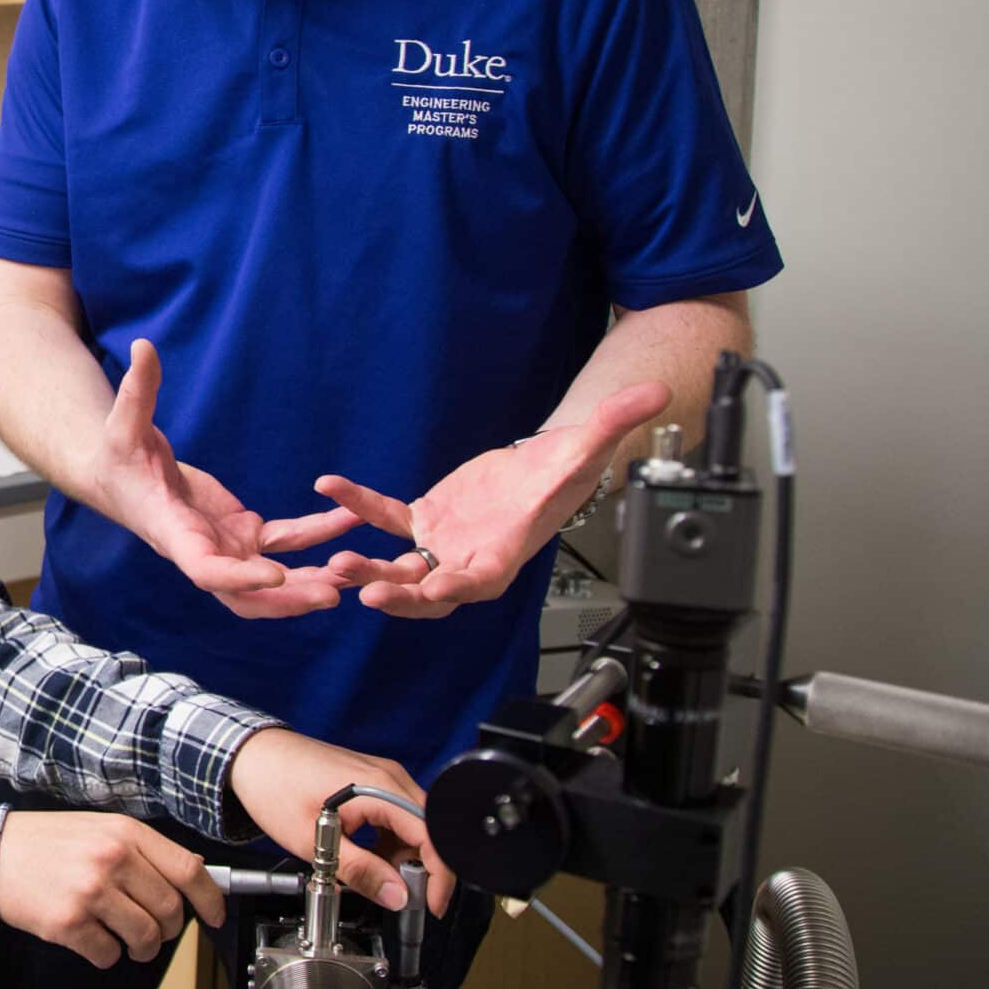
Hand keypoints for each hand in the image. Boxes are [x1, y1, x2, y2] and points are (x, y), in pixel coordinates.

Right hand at [0, 811, 225, 968]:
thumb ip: (142, 850)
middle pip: (171, 911)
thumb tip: (188, 875)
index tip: (215, 915)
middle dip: (169, 930)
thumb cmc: (44, 844)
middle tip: (156, 932)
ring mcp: (91, 892)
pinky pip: (108, 954)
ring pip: (146, 937)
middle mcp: (112, 859)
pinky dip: (106, 954)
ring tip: (127, 942)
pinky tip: (92, 939)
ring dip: (143, 948)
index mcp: (125, 832)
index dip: (210, 899)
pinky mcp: (69, 923)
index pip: (188, 870)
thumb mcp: (99, 829)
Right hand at [93, 340, 362, 618]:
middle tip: (333, 594)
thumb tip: (143, 345)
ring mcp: (225, 547)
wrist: (122, 477)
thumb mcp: (124, 422)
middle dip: (288, 600)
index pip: (205, 570)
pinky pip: (286, 542)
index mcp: (172, 533)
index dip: (240, 578)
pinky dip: (318, 536)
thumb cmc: (119, 453)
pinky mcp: (242, 534)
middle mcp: (201, 551)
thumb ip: (137, 390)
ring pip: (271, 581)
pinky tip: (350, 519)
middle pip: (246, 595)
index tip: (275, 574)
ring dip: (311, 582)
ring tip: (357, 575)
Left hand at [229, 729, 452, 914]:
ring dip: (400, 858)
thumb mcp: (316, 844)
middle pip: (429, 832)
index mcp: (381, 788)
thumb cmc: (275, 787)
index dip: (441, 875)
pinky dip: (388, 844)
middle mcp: (388, 778)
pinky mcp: (371, 783)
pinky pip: (395, 819)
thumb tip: (397, 896)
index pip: (433, 836)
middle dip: (420, 869)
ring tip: (370, 875)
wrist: (252, 757)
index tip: (433, 903)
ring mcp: (381, 778)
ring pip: (412, 828)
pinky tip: (366, 857)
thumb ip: (362, 872)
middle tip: (398, 894)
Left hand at [315, 382, 671, 619]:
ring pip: (399, 568)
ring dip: (368, 568)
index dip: (457, 589)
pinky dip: (358, 506)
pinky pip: (385, 518)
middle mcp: (469, 561)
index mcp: (505, 556)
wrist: (541, 465)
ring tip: (334, 562)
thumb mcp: (589, 445)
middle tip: (364, 592)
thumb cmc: (565, 468)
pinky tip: (330, 487)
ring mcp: (442, 546)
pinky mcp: (422, 522)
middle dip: (398, 596)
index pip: (480, 583)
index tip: (434, 590)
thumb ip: (617, 423)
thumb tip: (658, 392)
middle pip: (429, 592)